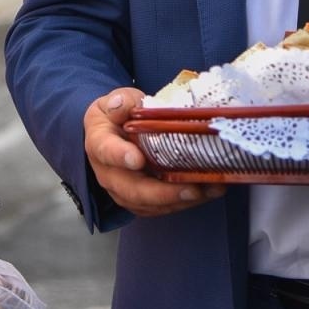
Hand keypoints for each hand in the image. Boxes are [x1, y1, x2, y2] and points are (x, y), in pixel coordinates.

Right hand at [84, 88, 223, 217]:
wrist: (117, 132)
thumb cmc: (120, 116)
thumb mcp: (119, 100)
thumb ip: (122, 101)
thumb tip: (121, 105)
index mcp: (99, 143)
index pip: (106, 151)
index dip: (120, 156)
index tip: (137, 159)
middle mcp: (108, 173)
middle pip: (132, 190)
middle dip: (162, 193)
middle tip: (190, 189)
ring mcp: (124, 191)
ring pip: (149, 204)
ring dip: (181, 201)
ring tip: (209, 190)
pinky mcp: (141, 201)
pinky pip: (162, 208)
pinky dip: (186, 203)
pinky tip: (208, 192)